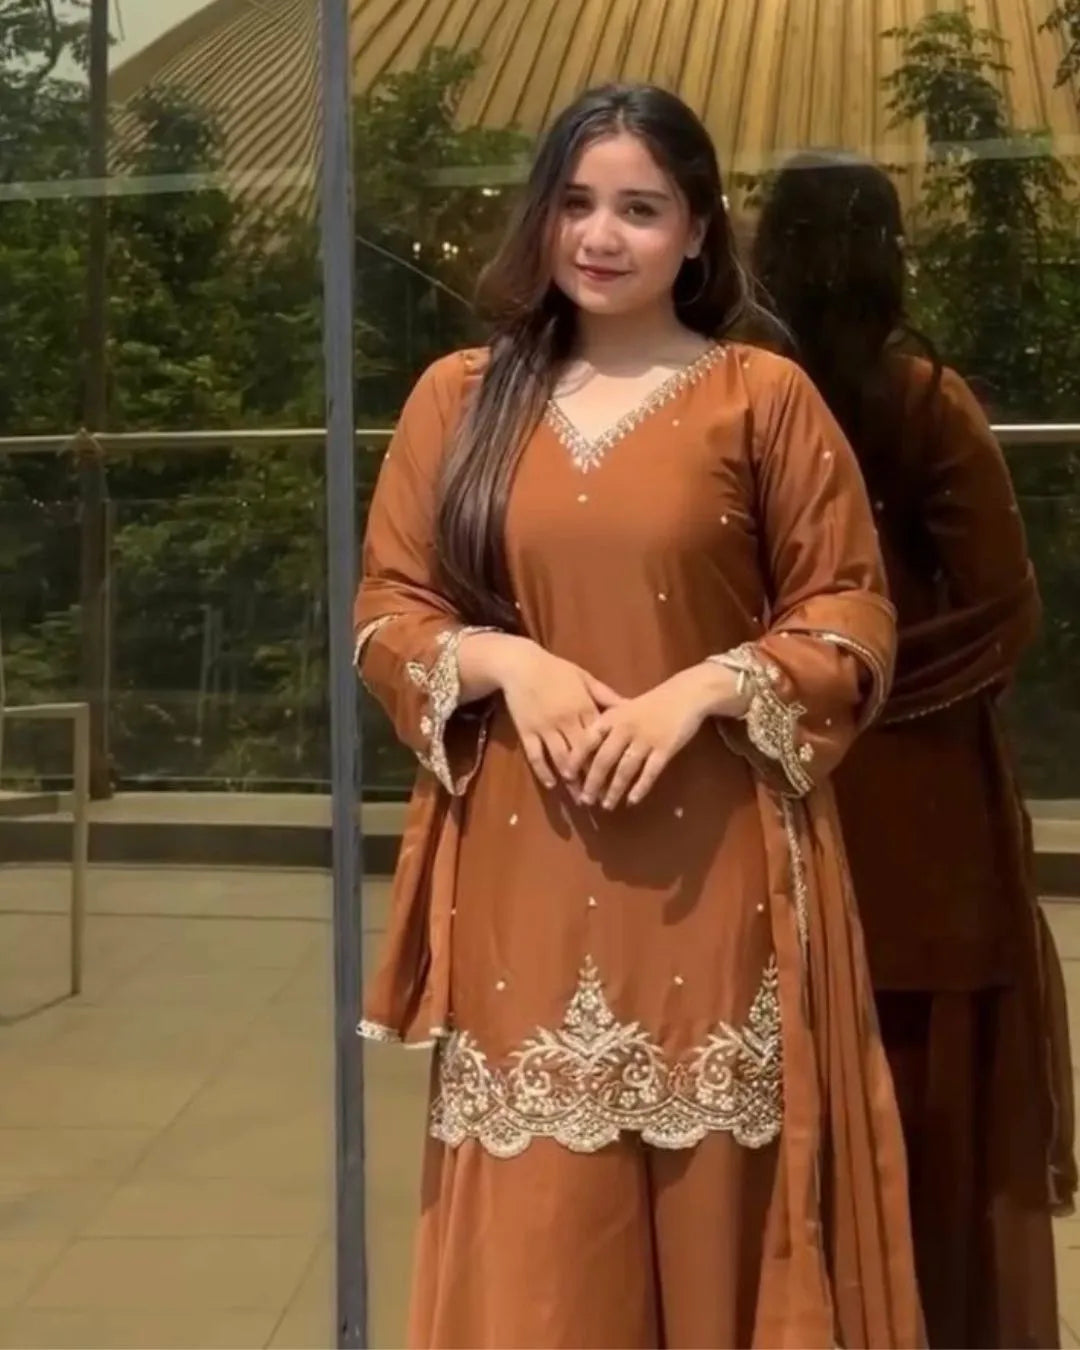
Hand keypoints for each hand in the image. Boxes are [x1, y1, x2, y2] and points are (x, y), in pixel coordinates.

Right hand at [469, 635, 622, 789]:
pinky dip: (543, 771)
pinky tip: (552, 784)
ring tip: (580, 797)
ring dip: (570, 779)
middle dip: (591, 777)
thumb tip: (631, 706)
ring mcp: (545, 727)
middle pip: (582, 754)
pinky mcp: (526, 731)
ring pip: (560, 758)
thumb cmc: (557, 670)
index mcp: (583, 707)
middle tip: (601, 797)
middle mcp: (565, 720)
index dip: (609, 759)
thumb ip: (607, 696)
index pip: (600, 739)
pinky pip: (535, 755)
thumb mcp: (585, 678)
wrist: (521, 664)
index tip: (619, 777)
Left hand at [580, 662, 742, 809]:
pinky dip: (639, 788)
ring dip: (614, 790)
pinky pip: (649, 773)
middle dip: (592, 782)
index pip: (588, 740)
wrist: (685, 694)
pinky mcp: (665, 749)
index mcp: (612, 717)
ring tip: (606, 805)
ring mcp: (646, 739)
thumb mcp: (623, 707)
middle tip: (585, 800)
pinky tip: (632, 801)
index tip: (567, 777)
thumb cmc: (651, 703)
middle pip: (604, 760)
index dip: (576, 760)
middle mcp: (626, 728)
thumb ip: (606, 724)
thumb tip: (583, 747)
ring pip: (625, 770)